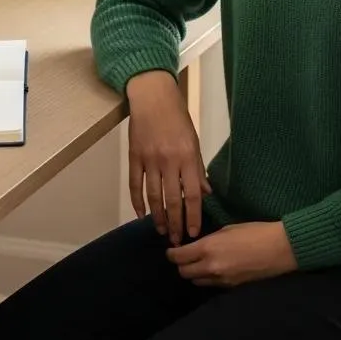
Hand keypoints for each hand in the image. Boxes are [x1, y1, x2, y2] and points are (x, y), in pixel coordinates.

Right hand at [126, 70, 211, 244]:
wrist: (153, 98)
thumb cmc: (177, 118)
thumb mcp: (194, 141)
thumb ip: (198, 169)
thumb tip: (205, 193)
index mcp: (188, 157)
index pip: (192, 195)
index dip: (193, 216)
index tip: (193, 233)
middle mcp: (169, 161)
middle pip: (172, 200)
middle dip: (175, 224)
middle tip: (176, 241)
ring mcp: (150, 160)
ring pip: (153, 196)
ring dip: (157, 217)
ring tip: (161, 230)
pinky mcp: (135, 157)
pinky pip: (135, 185)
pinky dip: (137, 202)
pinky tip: (141, 214)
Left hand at [166, 222, 297, 286]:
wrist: (278, 249)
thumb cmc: (254, 231)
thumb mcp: (228, 229)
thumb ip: (210, 239)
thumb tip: (198, 244)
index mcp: (208, 248)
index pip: (179, 256)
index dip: (171, 254)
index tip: (171, 250)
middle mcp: (210, 266)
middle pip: (184, 272)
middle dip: (180, 264)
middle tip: (183, 256)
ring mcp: (220, 279)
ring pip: (196, 281)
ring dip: (193, 272)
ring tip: (197, 262)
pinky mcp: (230, 287)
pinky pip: (210, 285)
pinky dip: (206, 278)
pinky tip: (212, 269)